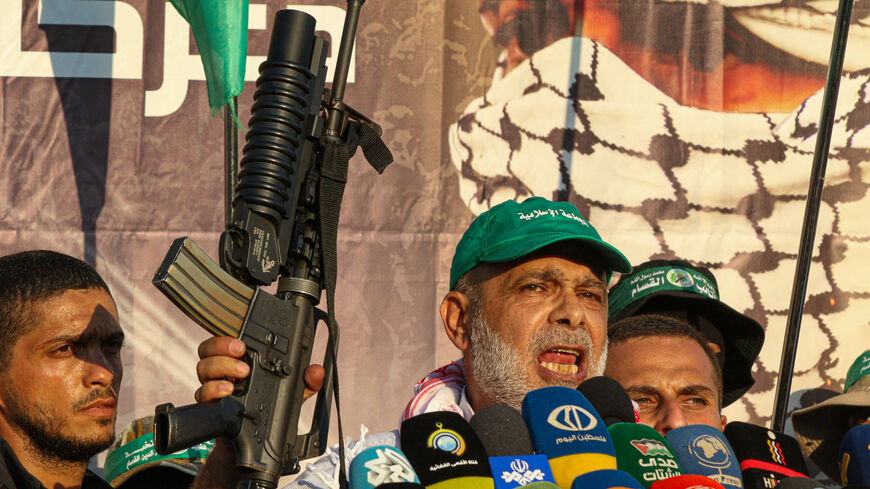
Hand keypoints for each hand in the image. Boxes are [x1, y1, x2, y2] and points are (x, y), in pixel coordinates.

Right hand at [194, 337, 324, 402]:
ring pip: (203, 367)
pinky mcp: (210, 404)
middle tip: (242, 351)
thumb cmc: (271, 409)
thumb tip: (316, 371)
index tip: (243, 341)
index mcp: (240, 359)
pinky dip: (213, 389)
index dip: (228, 335)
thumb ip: (307, 382)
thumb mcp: (293, 394)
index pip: (226, 338)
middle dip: (222, 345)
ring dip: (221, 366)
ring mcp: (214, 386)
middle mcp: (223, 370)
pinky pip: (201, 393)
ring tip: (242, 374)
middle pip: (208, 348)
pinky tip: (228, 391)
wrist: (255, 441)